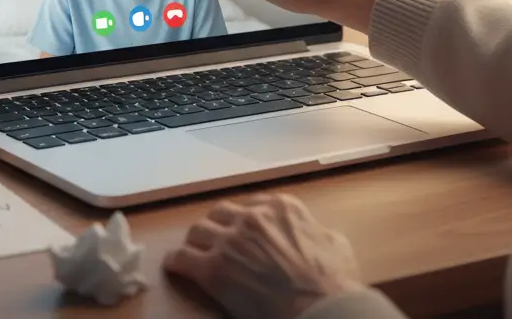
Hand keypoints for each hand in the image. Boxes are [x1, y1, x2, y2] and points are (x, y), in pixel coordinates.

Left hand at [164, 193, 364, 318]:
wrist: (322, 309)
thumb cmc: (335, 283)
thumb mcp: (336, 244)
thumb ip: (317, 230)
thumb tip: (316, 232)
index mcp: (281, 207)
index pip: (252, 203)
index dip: (245, 218)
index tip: (242, 229)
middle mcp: (252, 216)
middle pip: (221, 213)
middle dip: (218, 226)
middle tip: (216, 240)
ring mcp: (230, 240)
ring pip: (199, 229)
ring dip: (197, 241)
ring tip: (194, 251)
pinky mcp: (214, 268)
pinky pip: (183, 257)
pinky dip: (177, 261)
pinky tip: (175, 266)